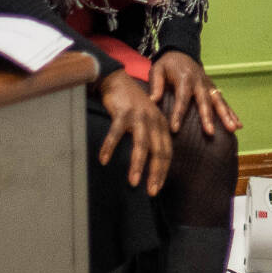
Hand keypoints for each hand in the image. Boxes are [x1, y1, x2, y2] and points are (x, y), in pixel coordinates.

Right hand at [98, 69, 172, 195]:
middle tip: (150, 191)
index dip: (163, 171)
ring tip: (133, 181)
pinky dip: (110, 146)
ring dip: (137, 164)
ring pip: (141, 144)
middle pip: (158, 151)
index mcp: (161, 124)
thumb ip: (151, 136)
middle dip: (155, 173)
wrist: (118, 80)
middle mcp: (154, 120)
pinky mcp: (124, 112)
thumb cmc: (131, 105)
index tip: (157, 187)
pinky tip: (104, 159)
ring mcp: (139, 116)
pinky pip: (116, 133)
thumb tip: (151, 162)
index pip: (167, 152)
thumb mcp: (147, 119)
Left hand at [151, 49, 242, 138]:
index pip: (182, 98)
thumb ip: (156, 85)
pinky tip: (238, 125)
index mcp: (185, 78)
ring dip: (226, 115)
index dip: (178, 114)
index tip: (175, 128)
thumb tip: (152, 102)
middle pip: (205, 101)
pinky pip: (223, 101)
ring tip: (232, 129)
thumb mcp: (157, 70)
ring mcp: (209, 85)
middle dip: (208, 117)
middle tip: (210, 132)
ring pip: (219, 101)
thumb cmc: (167, 64)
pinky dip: (232, 112)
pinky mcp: (213, 88)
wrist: (181, 51)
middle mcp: (200, 82)